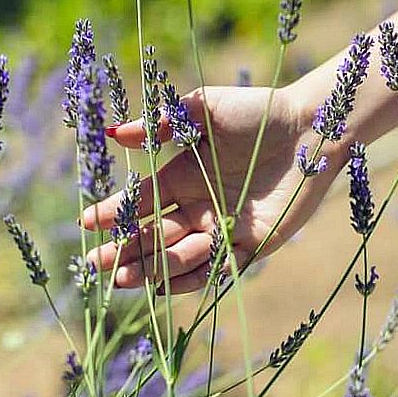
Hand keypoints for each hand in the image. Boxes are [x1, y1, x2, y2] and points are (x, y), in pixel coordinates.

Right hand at [82, 85, 343, 293]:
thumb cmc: (258, 112)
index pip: (140, 201)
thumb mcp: (205, 110)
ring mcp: (223, 227)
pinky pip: (217, 268)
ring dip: (152, 267)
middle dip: (124, 251)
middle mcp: (198, 206)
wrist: (310, 128)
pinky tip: (165, 285)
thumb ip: (164, 123)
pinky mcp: (252, 244)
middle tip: (96, 265)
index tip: (87, 224)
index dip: (113, 213)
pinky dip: (191, 278)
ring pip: (179, 256)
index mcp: (183, 176)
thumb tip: (113, 133)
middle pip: (153, 235)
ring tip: (126, 275)